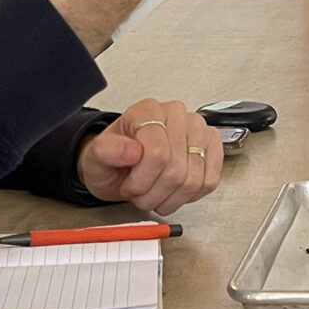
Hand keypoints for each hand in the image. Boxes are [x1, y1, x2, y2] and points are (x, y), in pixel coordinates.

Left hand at [74, 97, 223, 214]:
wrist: (124, 165)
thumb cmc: (113, 159)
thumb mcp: (96, 158)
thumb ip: (106, 151)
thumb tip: (131, 151)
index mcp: (148, 111)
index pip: (157, 153)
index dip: (141, 181)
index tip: (129, 187)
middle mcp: (176, 114)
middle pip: (176, 170)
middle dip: (154, 193)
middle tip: (140, 194)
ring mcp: (198, 129)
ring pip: (194, 180)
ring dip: (171, 198)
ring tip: (155, 194)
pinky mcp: (212, 146)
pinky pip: (209, 181)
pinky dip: (189, 196)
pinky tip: (173, 191)